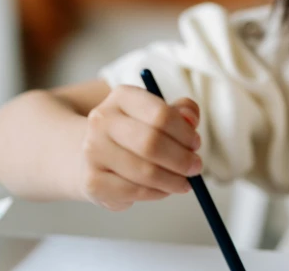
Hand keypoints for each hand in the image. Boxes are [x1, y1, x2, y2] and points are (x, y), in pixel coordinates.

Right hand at [77, 85, 202, 211]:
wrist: (95, 156)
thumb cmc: (136, 132)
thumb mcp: (159, 114)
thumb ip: (182, 112)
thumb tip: (191, 119)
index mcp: (122, 96)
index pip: (161, 114)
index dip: (185, 133)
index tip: (196, 144)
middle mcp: (102, 121)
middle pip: (152, 143)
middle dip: (182, 159)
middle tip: (196, 167)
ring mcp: (93, 151)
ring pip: (145, 171)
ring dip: (173, 180)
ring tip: (184, 182)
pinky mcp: (92, 181)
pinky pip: (134, 191)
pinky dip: (157, 193)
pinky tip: (164, 189)